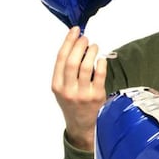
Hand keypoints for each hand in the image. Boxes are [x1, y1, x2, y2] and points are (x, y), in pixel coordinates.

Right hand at [51, 26, 107, 150]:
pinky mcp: (96, 97)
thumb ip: (66, 71)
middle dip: (79, 45)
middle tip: (85, 38)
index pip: (61, 59)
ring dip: (91, 53)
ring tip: (94, 46)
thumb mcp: (62, 89)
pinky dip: (101, 64)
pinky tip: (101, 59)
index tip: (74, 31)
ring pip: (86, 67)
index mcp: (56, 85)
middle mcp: (68, 90)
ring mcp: (82, 94)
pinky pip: (100, 76)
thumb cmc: (73, 103)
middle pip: (72, 61)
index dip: (68, 42)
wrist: (82, 126)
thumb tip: (76, 46)